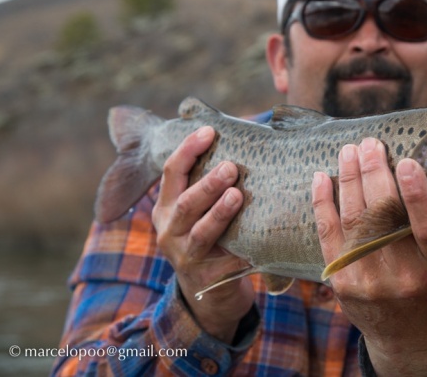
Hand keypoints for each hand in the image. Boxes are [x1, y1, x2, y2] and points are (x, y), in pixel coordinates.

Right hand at [152, 126, 254, 343]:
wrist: (208, 295)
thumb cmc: (209, 237)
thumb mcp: (197, 211)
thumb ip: (206, 183)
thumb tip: (241, 140)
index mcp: (166, 208)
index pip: (171, 172)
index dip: (188, 150)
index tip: (209, 131)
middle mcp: (169, 231)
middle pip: (185, 203)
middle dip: (207, 184)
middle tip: (231, 167)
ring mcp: (186, 257)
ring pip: (200, 232)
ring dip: (219, 213)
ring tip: (237, 196)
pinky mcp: (207, 278)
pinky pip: (227, 261)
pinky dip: (243, 249)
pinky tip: (261, 239)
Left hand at [312, 137, 426, 374]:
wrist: (412, 339)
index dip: (417, 195)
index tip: (406, 161)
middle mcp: (406, 278)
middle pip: (385, 218)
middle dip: (374, 174)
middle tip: (371, 144)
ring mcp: (370, 282)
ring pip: (354, 221)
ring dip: (349, 180)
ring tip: (350, 151)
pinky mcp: (343, 283)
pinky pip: (328, 236)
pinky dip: (323, 203)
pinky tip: (322, 178)